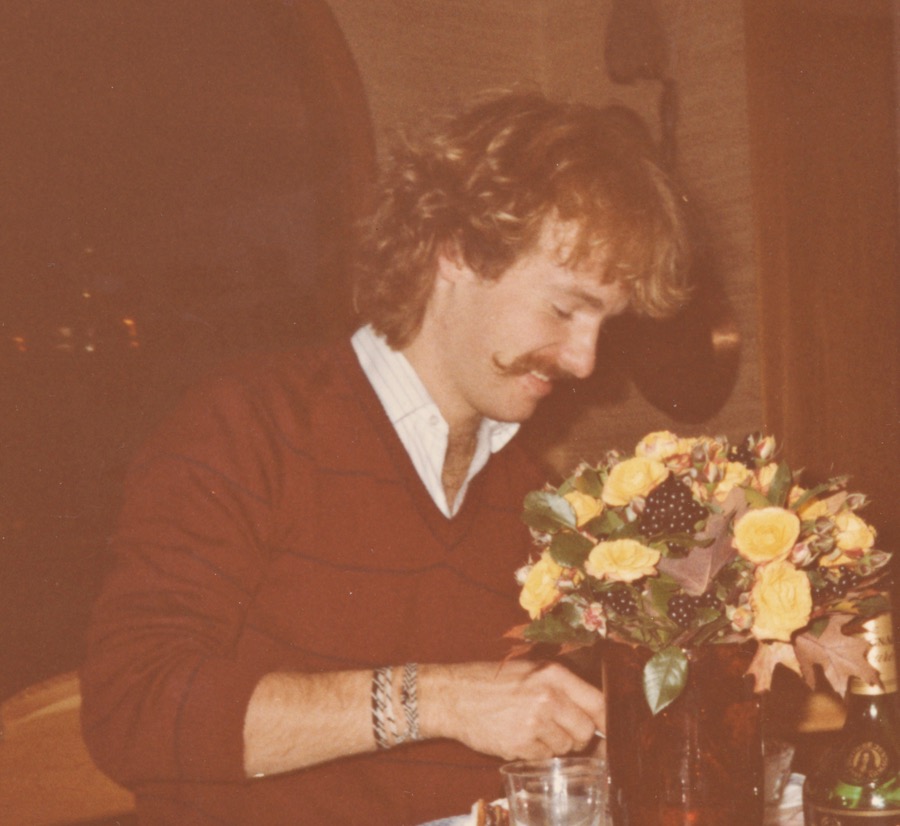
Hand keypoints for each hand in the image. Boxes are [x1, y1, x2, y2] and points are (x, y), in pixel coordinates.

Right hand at [419, 660, 604, 760]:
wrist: (455, 695)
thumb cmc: (492, 681)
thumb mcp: (530, 669)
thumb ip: (562, 686)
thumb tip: (594, 711)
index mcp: (554, 674)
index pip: (598, 703)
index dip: (605, 721)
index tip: (606, 730)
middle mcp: (548, 696)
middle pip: (586, 731)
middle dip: (578, 738)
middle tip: (560, 731)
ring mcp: (535, 722)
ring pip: (565, 747)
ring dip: (554, 746)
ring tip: (531, 729)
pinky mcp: (521, 744)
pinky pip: (543, 758)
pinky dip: (535, 753)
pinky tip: (518, 737)